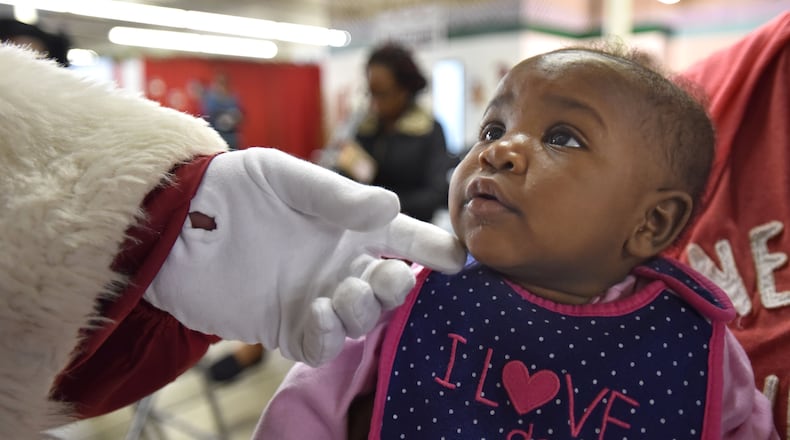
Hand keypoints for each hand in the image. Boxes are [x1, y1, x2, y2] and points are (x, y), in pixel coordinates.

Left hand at [144, 148, 465, 365]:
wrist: (176, 222)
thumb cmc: (234, 187)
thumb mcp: (286, 177)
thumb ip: (337, 195)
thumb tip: (392, 204)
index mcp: (349, 225)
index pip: (404, 237)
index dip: (432, 248)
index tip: (456, 258)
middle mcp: (339, 264)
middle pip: (389, 284)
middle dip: (398, 285)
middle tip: (387, 276)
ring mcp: (315, 297)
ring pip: (362, 318)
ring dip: (365, 310)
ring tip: (344, 292)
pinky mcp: (286, 326)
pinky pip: (322, 343)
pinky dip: (331, 336)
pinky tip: (322, 314)